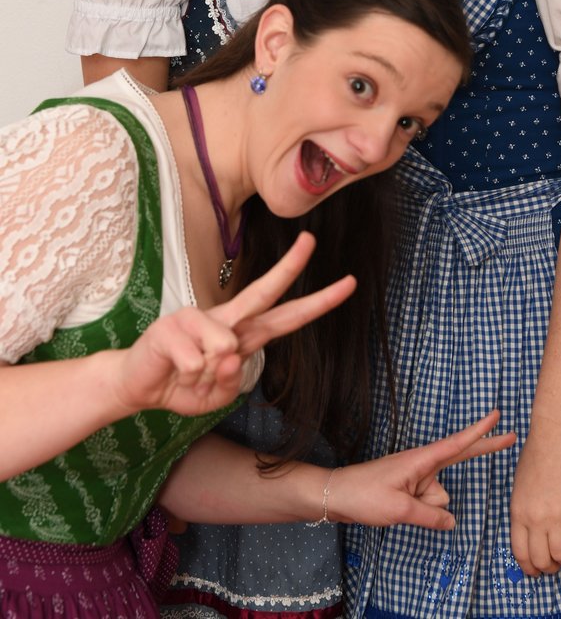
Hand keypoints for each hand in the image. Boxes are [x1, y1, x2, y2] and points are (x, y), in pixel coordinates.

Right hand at [114, 232, 354, 417]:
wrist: (137, 384)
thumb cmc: (183, 384)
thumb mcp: (218, 395)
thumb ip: (234, 380)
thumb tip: (231, 354)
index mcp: (244, 333)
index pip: (286, 317)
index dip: (318, 303)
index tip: (348, 283)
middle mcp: (226, 318)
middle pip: (263, 291)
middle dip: (288, 267)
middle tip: (311, 241)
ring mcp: (198, 317)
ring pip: (225, 349)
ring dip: (208, 377)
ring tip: (189, 374)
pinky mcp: (171, 326)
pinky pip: (195, 363)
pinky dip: (188, 378)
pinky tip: (174, 369)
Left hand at [330, 410, 514, 530]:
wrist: (337, 496)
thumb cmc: (365, 495)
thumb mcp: (399, 509)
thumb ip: (430, 516)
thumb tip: (451, 521)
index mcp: (420, 459)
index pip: (457, 444)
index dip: (479, 432)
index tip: (497, 416)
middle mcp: (423, 464)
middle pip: (459, 461)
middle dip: (484, 449)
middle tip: (512, 436)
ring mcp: (418, 477)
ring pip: (440, 498)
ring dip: (425, 508)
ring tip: (395, 503)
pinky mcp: (412, 489)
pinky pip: (429, 504)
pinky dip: (422, 511)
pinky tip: (400, 509)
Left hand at [509, 417, 560, 575]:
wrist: (555, 435)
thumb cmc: (537, 454)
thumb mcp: (520, 484)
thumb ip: (523, 509)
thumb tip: (530, 531)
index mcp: (517, 511)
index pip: (520, 552)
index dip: (530, 567)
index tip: (537, 571)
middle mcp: (533, 517)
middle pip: (541, 560)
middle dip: (551, 568)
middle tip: (558, 563)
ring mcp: (554, 515)